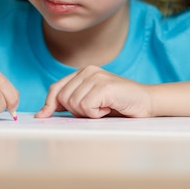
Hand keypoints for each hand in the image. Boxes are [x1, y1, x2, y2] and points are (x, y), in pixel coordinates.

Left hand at [35, 65, 152, 118]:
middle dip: (76, 111)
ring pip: (74, 104)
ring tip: (104, 107)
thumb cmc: (119, 104)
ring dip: (88, 113)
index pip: (56, 88)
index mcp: (83, 72)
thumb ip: (71, 101)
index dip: (49, 104)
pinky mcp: (104, 86)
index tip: (42, 117)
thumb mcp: (91, 101)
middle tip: (96, 110)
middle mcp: (88, 71)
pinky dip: (96, 114)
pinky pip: (86, 107)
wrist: (147, 102)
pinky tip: (109, 108)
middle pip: (63, 98)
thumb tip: (45, 112)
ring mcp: (96, 77)